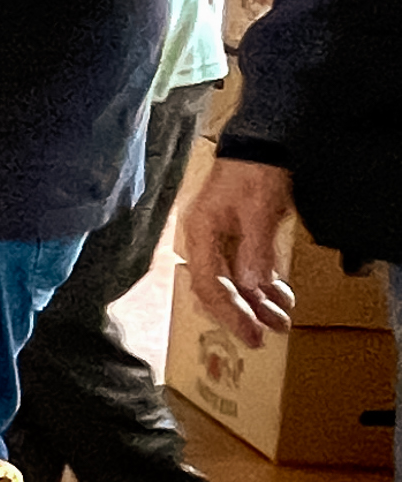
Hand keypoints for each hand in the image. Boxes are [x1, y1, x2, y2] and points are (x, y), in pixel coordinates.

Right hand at [176, 156, 296, 345]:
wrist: (260, 145)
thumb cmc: (253, 173)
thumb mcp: (256, 209)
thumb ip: (253, 248)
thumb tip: (252, 285)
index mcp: (200, 234)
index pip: (209, 285)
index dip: (229, 313)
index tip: (250, 333)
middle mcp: (204, 242)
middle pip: (218, 289)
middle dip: (243, 313)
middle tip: (266, 336)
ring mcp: (220, 240)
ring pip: (235, 282)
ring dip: (258, 303)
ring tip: (282, 321)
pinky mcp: (237, 237)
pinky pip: (248, 269)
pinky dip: (265, 285)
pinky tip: (282, 297)